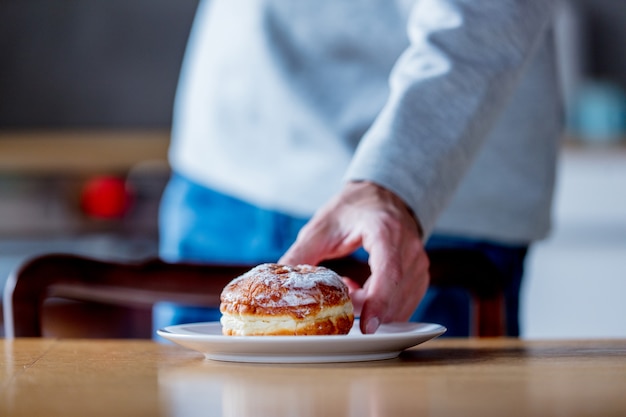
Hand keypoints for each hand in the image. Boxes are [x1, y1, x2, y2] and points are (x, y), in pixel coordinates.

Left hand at [279, 181, 429, 333]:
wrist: (381, 196)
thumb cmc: (352, 209)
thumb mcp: (322, 226)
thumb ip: (301, 254)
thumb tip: (278, 281)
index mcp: (385, 231)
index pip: (388, 272)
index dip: (379, 302)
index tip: (366, 326)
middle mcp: (409, 248)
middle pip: (394, 293)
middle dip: (365, 307)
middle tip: (338, 301)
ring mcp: (419, 263)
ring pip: (401, 303)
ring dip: (372, 307)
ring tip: (347, 289)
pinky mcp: (419, 275)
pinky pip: (404, 303)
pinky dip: (382, 306)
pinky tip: (360, 291)